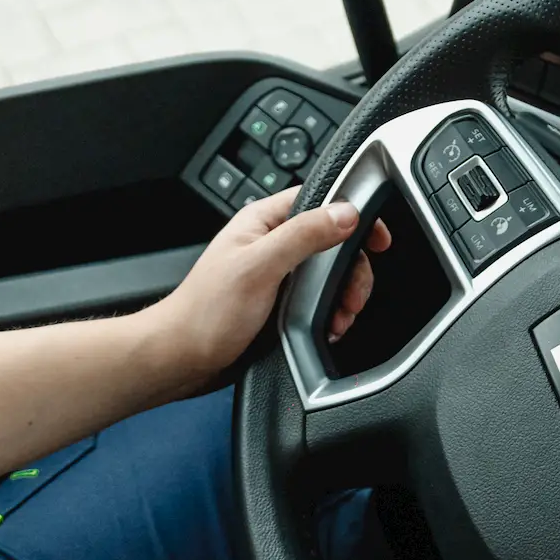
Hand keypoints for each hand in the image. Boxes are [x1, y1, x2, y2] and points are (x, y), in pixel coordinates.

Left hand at [148, 188, 390, 389]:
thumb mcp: (259, 267)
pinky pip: (318, 302)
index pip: (321, 200)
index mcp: (263, 222)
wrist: (182, 359)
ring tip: (336, 319)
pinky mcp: (279, 304)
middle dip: (351, 272)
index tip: (376, 239)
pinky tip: (325, 329)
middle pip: (334, 243)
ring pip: (330, 276)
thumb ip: (303, 235)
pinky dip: (329, 316)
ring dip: (342, 299)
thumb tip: (345, 213)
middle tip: (351, 296)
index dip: (353, 215)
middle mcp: (272, 244)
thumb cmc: (205, 313)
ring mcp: (277, 275)